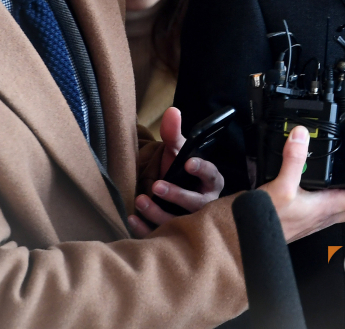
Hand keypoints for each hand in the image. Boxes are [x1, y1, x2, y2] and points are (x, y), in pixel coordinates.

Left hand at [128, 107, 224, 236]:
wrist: (172, 192)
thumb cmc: (181, 171)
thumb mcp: (178, 152)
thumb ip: (174, 133)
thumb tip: (172, 111)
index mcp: (211, 181)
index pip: (212, 175)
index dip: (202, 169)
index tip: (189, 163)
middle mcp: (204, 203)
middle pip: (195, 203)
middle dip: (177, 195)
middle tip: (157, 185)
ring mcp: (190, 220)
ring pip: (178, 221)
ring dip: (158, 211)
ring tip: (140, 200)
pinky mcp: (174, 232)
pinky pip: (161, 234)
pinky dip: (145, 228)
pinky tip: (132, 218)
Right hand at [261, 125, 344, 241]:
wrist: (242, 246)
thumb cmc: (263, 226)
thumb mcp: (280, 188)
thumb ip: (294, 160)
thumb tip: (303, 136)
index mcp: (328, 206)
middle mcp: (326, 215)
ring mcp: (315, 219)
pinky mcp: (303, 219)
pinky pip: (328, 207)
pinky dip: (335, 195)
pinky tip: (326, 186)